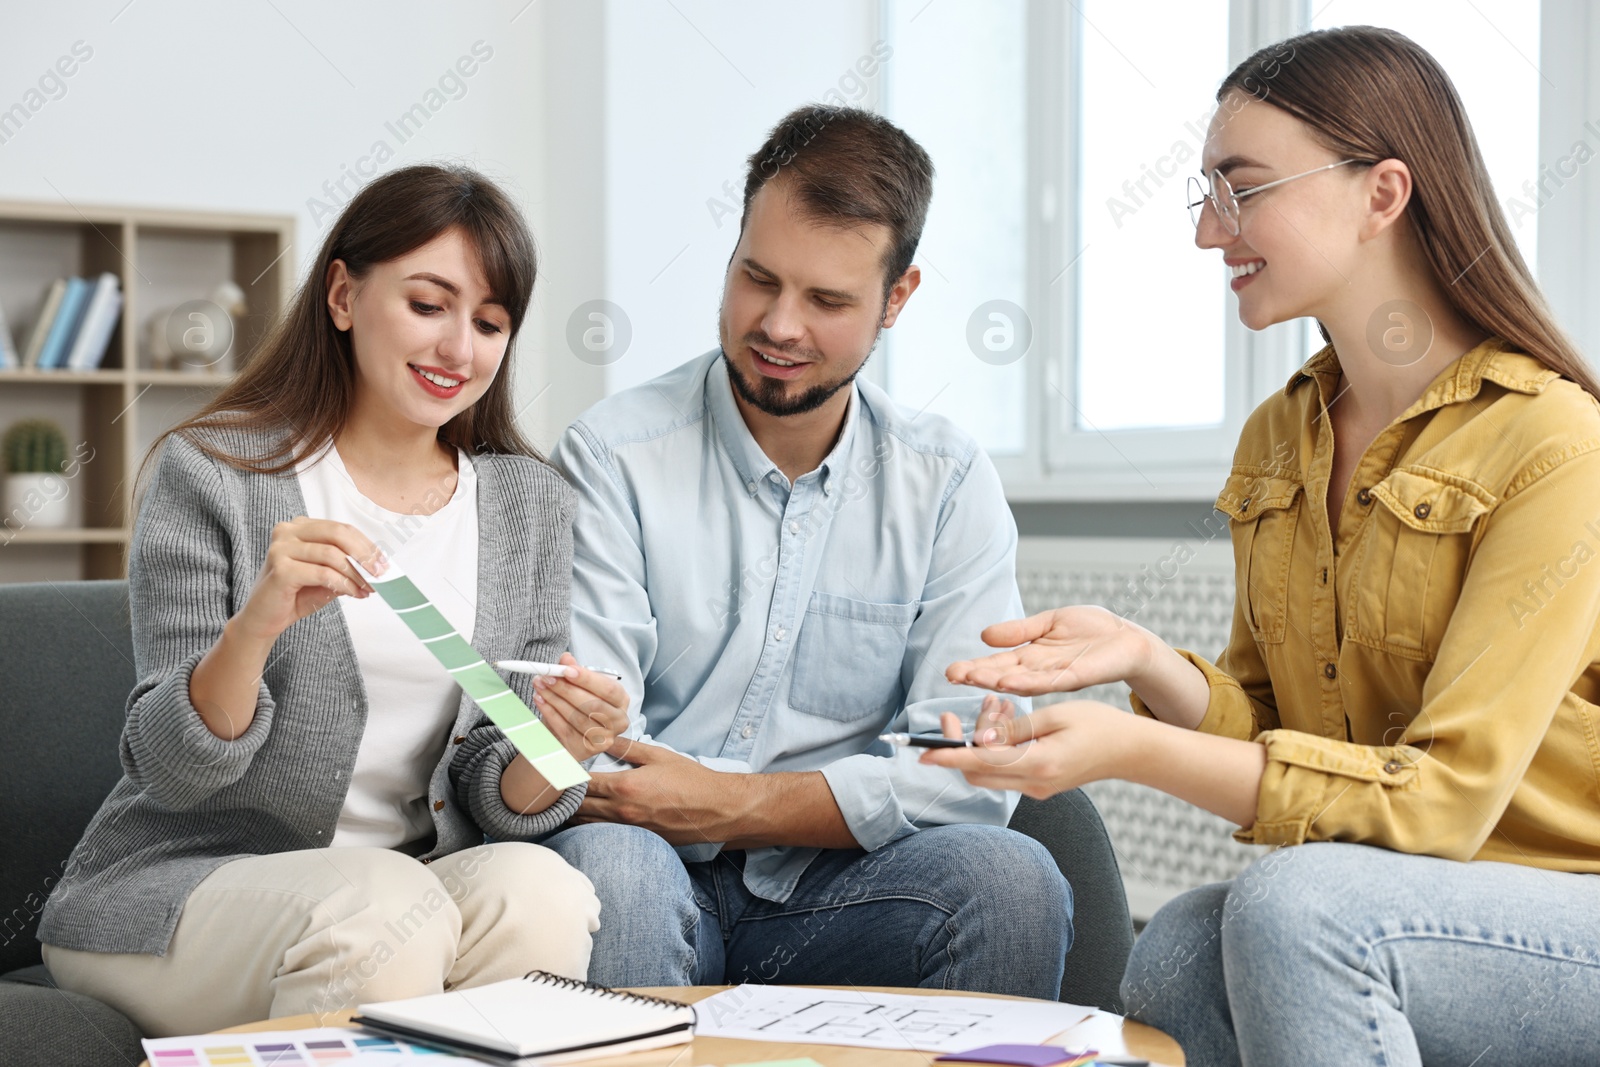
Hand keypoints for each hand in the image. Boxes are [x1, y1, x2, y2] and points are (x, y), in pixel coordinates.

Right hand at [235, 517, 382, 642]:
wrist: (264, 620)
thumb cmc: (295, 596)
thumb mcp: (327, 577)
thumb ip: (347, 567)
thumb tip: (377, 566)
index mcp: (299, 527)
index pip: (341, 529)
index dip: (366, 545)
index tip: (384, 562)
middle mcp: (287, 531)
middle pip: (338, 534)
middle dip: (365, 554)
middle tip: (381, 573)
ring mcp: (281, 548)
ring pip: (332, 554)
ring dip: (356, 573)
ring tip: (368, 588)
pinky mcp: (280, 568)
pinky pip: (323, 573)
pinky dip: (343, 584)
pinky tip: (353, 593)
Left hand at [532, 652, 630, 760]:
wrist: (570, 734)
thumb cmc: (579, 705)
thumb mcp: (578, 685)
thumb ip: (574, 670)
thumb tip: (566, 659)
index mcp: (621, 700)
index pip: (608, 689)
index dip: (587, 679)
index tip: (566, 670)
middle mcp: (618, 721)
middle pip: (593, 705)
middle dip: (566, 689)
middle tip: (547, 677)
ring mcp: (604, 738)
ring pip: (577, 718)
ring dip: (554, 700)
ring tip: (540, 686)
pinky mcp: (587, 750)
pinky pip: (565, 730)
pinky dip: (550, 713)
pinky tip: (540, 700)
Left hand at [572, 738, 736, 844]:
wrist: (717, 809)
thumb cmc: (691, 780)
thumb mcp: (659, 755)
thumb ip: (627, 747)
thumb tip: (603, 737)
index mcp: (625, 787)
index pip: (582, 783)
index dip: (566, 775)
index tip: (558, 768)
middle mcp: (622, 811)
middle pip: (578, 807)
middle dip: (564, 796)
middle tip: (554, 786)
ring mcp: (628, 829)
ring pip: (586, 825)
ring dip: (573, 813)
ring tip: (564, 802)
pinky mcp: (636, 840)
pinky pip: (603, 834)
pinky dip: (590, 826)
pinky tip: (587, 818)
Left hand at [919, 700, 1142, 798]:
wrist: (1131, 751)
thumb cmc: (1099, 725)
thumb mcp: (1056, 716)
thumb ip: (1015, 729)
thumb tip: (979, 737)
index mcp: (1039, 764)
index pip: (980, 763)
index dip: (948, 756)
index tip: (922, 753)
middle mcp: (1034, 783)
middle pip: (977, 773)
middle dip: (957, 745)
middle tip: (953, 714)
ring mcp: (1037, 788)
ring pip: (989, 771)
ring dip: (980, 741)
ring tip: (995, 706)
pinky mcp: (1040, 785)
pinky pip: (1006, 770)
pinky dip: (997, 748)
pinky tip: (1009, 720)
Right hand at [946, 606, 1155, 695]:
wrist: (1127, 638)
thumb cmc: (1091, 630)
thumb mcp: (1048, 622)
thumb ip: (1018, 631)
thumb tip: (984, 635)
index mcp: (1030, 658)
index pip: (995, 664)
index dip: (973, 667)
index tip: (951, 671)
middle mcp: (1039, 672)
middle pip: (1002, 675)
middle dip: (977, 676)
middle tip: (952, 676)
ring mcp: (1056, 676)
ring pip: (1021, 683)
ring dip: (997, 682)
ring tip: (974, 679)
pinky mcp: (1077, 677)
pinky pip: (1050, 682)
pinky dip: (1028, 682)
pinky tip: (1009, 681)